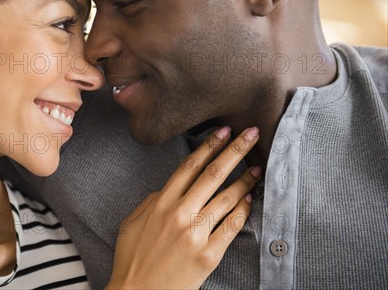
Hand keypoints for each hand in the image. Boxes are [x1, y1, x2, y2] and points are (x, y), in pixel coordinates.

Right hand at [106, 126, 261, 289]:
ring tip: (257, 168)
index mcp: (160, 203)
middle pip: (212, 174)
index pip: (189, 166)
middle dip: (235, 151)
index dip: (208, 146)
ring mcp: (195, 234)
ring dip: (245, 180)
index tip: (223, 131)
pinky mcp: (208, 254)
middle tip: (251, 134)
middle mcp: (179, 213)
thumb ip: (151, 201)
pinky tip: (250, 200)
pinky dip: (243, 210)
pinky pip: (231, 226)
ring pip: (226, 198)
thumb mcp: (132, 222)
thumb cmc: (132, 258)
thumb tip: (169, 189)